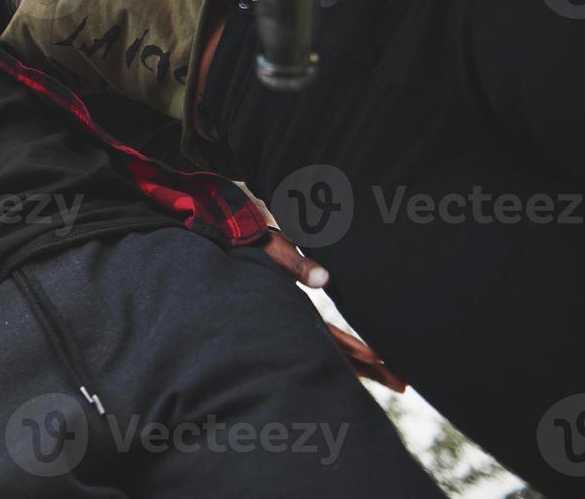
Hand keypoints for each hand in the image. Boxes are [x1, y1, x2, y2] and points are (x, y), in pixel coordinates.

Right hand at [260, 231, 406, 392]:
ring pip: (333, 352)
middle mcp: (296, 322)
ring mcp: (298, 322)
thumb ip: (293, 262)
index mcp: (292, 309)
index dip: (354, 349)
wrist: (225, 241)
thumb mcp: (268, 249)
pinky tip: (366, 362)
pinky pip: (326, 341)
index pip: (328, 335)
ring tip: (395, 382)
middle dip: (370, 370)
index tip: (380, 360)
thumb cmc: (246, 243)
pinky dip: (348, 355)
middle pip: (336, 353)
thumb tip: (323, 278)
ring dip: (363, 368)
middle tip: (402, 385)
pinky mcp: (298, 316)